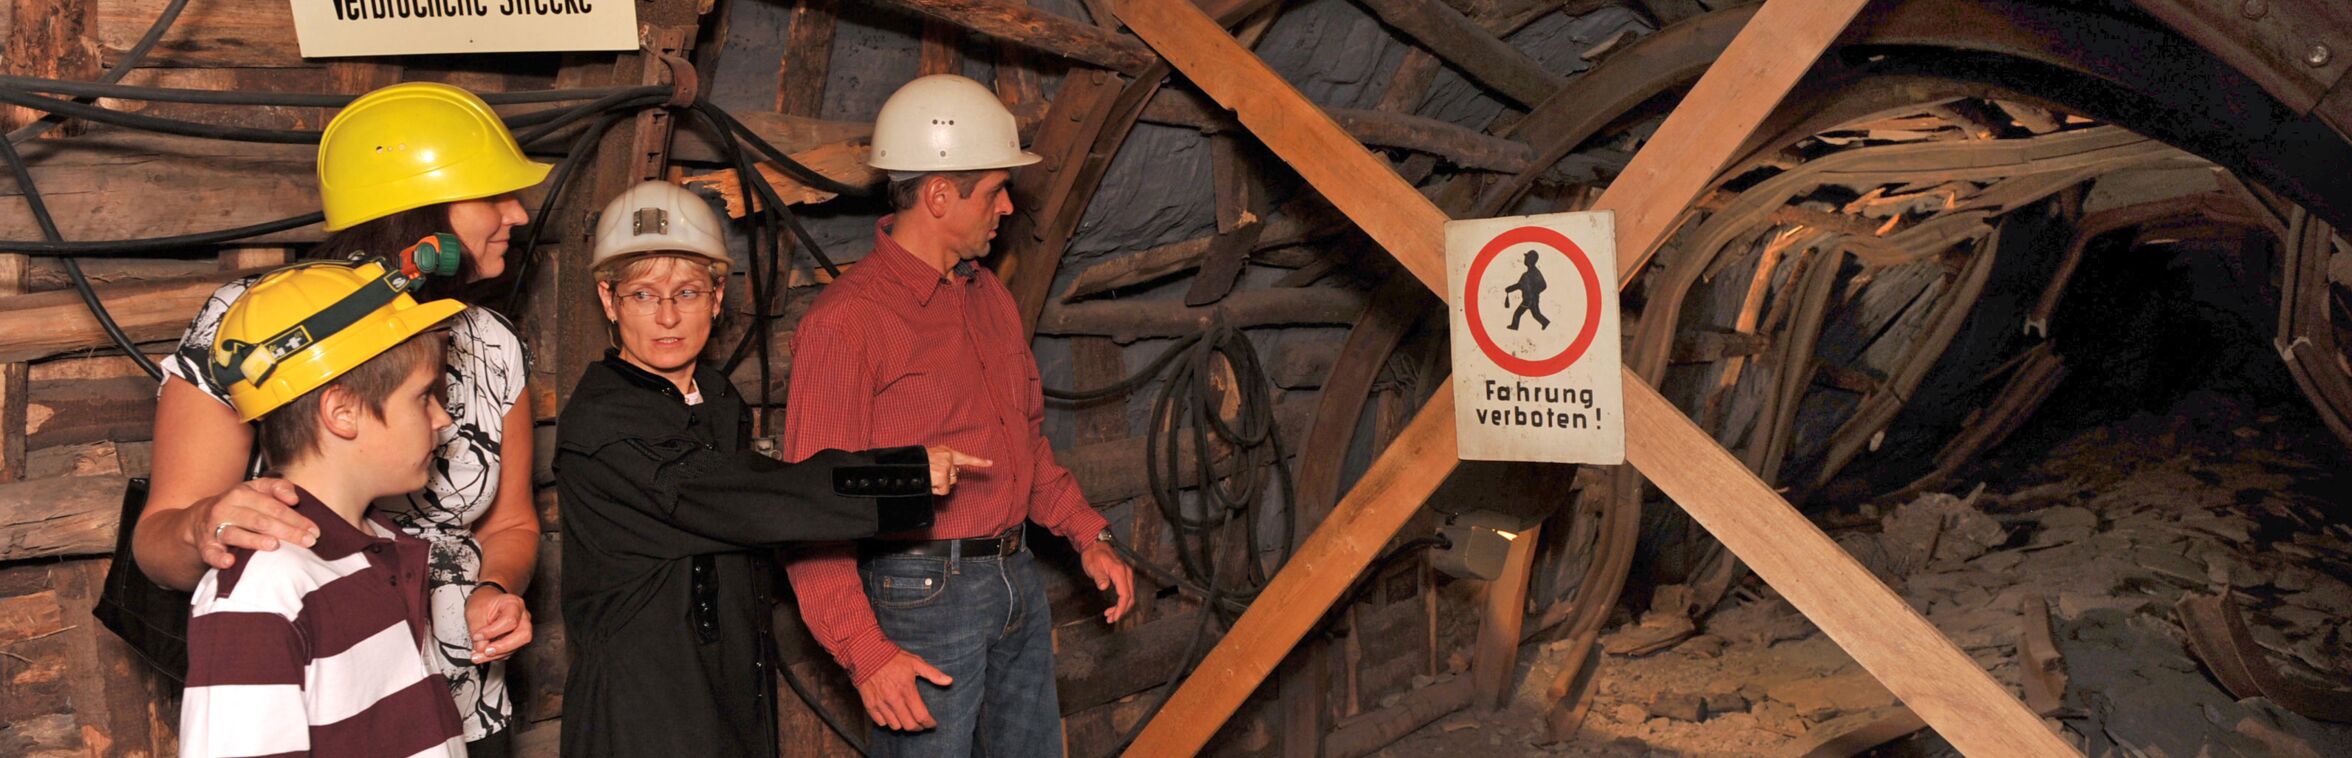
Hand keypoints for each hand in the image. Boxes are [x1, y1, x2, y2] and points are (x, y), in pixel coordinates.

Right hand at [183, 478, 316, 569]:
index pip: (274, 506)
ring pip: (236, 533)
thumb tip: (294, 498)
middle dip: (286, 531)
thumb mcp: (255, 489)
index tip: (314, 531)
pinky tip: (230, 562)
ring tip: (274, 546)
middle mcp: (227, 508)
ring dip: (254, 540)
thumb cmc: (238, 505)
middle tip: (307, 542)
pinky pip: (211, 552)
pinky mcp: (206, 545)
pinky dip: (219, 558)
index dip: (296, 518)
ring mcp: (214, 527)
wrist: (199, 518)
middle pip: (260, 520)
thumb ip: (277, 487)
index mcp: (242, 493)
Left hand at [464, 584, 532, 662]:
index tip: (477, 636)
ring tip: (478, 656)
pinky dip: (495, 655)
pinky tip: (482, 654)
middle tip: (485, 651)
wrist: (486, 602)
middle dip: (503, 647)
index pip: (510, 621)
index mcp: (514, 604)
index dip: (492, 632)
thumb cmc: (483, 603)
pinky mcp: (516, 640)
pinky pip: (509, 651)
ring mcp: (522, 629)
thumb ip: (477, 630)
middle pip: (523, 635)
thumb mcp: (475, 613)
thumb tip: (481, 648)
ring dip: (496, 655)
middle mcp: (523, 616)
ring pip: (516, 647)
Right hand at [855, 651, 953, 730]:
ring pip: (895, 726)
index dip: (929, 723)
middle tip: (922, 724)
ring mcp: (880, 703)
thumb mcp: (915, 662)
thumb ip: (933, 673)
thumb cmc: (892, 658)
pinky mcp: (869, 705)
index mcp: (907, 690)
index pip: (921, 715)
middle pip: (909, 725)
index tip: (932, 724)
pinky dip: (888, 722)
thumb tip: (949, 681)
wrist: (865, 654)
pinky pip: (881, 722)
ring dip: (903, 725)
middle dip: (918, 727)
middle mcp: (893, 699)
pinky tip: (893, 716)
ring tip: (907, 720)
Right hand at [923, 446, 992, 495]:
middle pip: (954, 476)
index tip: (990, 463)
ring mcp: (946, 466)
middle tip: (931, 476)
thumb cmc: (916, 463)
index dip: (978, 462)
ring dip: (939, 485)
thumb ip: (943, 463)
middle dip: (945, 480)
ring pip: (949, 484)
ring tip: (928, 478)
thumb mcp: (931, 458)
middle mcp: (947, 456)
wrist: (906, 464)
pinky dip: (936, 490)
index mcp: (945, 451)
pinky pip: (944, 490)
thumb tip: (952, 475)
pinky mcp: (942, 475)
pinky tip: (929, 482)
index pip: (965, 457)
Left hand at [1080, 541, 1134, 623]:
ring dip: (1121, 607)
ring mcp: (1126, 575)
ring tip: (1109, 615)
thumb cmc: (1093, 555)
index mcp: (1120, 572)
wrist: (1095, 543)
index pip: (1125, 594)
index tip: (1114, 617)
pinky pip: (1126, 591)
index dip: (1121, 608)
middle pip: (1130, 597)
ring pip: (1129, 595)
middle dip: (1121, 610)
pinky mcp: (1123, 576)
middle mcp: (1127, 574)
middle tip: (1110, 619)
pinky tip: (1113, 606)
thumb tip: (1104, 587)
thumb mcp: (1093, 566)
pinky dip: (1121, 601)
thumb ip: (1100, 577)